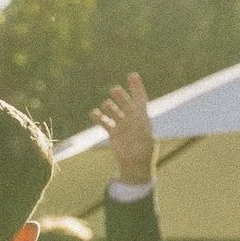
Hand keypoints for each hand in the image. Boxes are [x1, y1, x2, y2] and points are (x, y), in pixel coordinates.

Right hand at [92, 73, 155, 187]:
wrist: (135, 165)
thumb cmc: (144, 151)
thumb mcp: (145, 137)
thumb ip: (139, 127)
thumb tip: (135, 121)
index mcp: (143, 117)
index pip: (140, 98)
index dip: (136, 87)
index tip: (132, 75)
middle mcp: (132, 119)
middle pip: (124, 102)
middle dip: (119, 95)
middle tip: (114, 90)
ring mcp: (122, 125)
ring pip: (113, 110)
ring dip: (109, 106)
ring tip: (106, 106)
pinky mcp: (113, 132)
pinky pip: (104, 121)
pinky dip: (98, 117)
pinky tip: (94, 113)